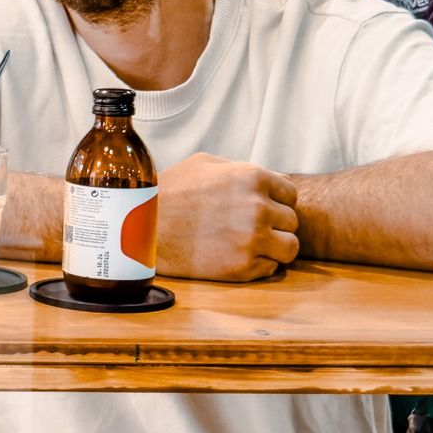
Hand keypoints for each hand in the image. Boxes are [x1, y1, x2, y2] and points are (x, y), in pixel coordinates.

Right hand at [154, 152, 300, 280]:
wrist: (140, 227)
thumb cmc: (170, 191)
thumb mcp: (205, 164)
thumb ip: (242, 170)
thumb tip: (268, 182)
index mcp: (253, 177)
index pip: (291, 194)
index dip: (277, 201)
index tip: (260, 208)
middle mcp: (258, 207)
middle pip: (292, 221)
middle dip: (275, 224)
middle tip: (250, 227)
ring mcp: (252, 239)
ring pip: (291, 247)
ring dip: (276, 247)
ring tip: (253, 245)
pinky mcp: (241, 267)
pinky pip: (270, 268)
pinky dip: (258, 264)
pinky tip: (235, 255)